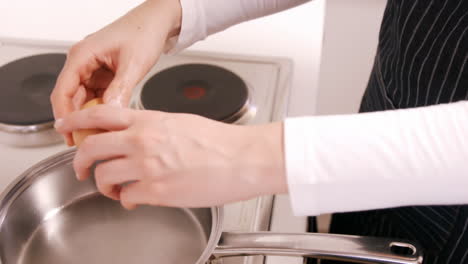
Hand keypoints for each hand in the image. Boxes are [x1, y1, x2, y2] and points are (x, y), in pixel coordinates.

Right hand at [51, 0, 181, 144]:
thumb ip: (120, 89)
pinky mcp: (103, 75)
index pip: (62, 91)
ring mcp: (92, 70)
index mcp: (82, 56)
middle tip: (87, 141)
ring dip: (91, 116)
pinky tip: (109, 122)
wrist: (156, 23)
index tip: (69, 134)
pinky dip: (102, 110)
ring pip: (84, 100)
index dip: (64, 116)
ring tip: (100, 134)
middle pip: (70, 98)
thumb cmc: (143, 32)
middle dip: (78, 120)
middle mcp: (83, 63)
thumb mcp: (133, 63)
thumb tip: (109, 112)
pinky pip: (97, 97)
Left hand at [54, 106, 287, 208]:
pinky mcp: (158, 191)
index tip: (63, 123)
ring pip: (104, 176)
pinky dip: (126, 200)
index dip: (75, 118)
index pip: (100, 114)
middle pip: (91, 147)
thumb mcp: (180, 122)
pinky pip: (126, 197)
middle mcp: (143, 140)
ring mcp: (148, 166)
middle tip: (80, 168)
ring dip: (104, 185)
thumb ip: (152, 127)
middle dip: (78, 161)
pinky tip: (136, 198)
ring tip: (113, 188)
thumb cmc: (219, 141)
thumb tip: (135, 135)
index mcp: (149, 120)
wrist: (241, 159)